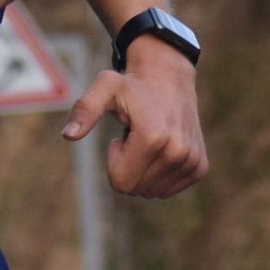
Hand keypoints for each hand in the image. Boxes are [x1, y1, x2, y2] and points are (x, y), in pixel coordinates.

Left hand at [61, 45, 208, 199]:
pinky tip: (162, 146)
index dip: (114, 162)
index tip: (121, 138)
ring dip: (144, 169)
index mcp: (153, 138)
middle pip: (136, 190)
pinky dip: (160, 173)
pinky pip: (168, 189)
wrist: (168, 77)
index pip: (121, 183)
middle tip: (135, 137)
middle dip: (128, 167)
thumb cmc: (131, 85)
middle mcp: (177, 152)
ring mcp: (192, 161)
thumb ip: (85, 110)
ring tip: (149, 140)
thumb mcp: (104, 90)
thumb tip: (68, 135)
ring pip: (152, 192)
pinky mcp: (200, 167)